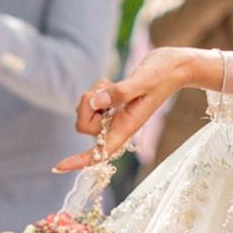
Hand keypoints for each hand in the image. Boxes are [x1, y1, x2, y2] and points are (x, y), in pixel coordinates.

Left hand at [53, 48, 199, 172]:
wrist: (174, 66)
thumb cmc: (163, 74)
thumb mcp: (143, 81)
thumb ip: (120, 93)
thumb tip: (95, 103)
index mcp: (126, 126)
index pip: (100, 152)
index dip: (78, 161)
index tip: (57, 167)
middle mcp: (118, 123)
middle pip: (84, 126)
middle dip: (85, 107)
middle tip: (101, 90)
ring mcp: (114, 114)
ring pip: (86, 111)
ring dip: (92, 95)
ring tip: (111, 84)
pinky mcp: (112, 103)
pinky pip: (92, 100)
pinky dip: (97, 89)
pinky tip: (111, 82)